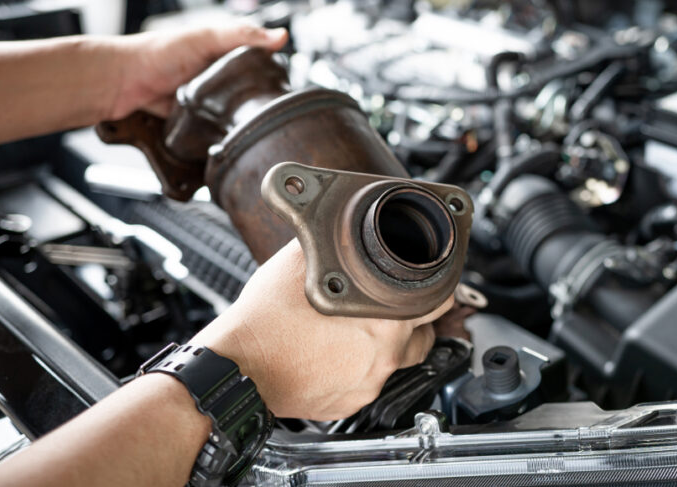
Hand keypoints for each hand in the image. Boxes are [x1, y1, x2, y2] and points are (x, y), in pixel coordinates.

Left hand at [105, 24, 287, 119]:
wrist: (120, 82)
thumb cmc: (155, 53)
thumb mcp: (205, 38)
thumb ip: (242, 35)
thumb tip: (280, 37)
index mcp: (222, 52)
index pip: (257, 62)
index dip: (273, 72)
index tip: (287, 84)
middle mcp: (214, 75)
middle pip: (247, 91)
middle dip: (256, 101)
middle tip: (269, 111)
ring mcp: (204, 99)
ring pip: (231, 113)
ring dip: (237, 120)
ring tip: (250, 127)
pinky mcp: (193, 119)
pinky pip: (212, 129)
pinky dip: (218, 133)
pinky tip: (226, 135)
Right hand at [188, 240, 450, 419]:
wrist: (238, 370)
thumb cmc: (266, 321)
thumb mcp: (299, 262)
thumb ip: (328, 239)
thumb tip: (331, 218)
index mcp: (386, 319)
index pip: (439, 302)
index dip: (439, 288)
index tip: (434, 283)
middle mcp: (386, 356)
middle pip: (423, 335)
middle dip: (414, 319)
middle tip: (394, 306)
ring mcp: (369, 384)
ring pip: (396, 361)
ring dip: (387, 344)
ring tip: (359, 330)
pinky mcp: (350, 403)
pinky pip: (368, 382)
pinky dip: (360, 368)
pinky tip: (337, 354)